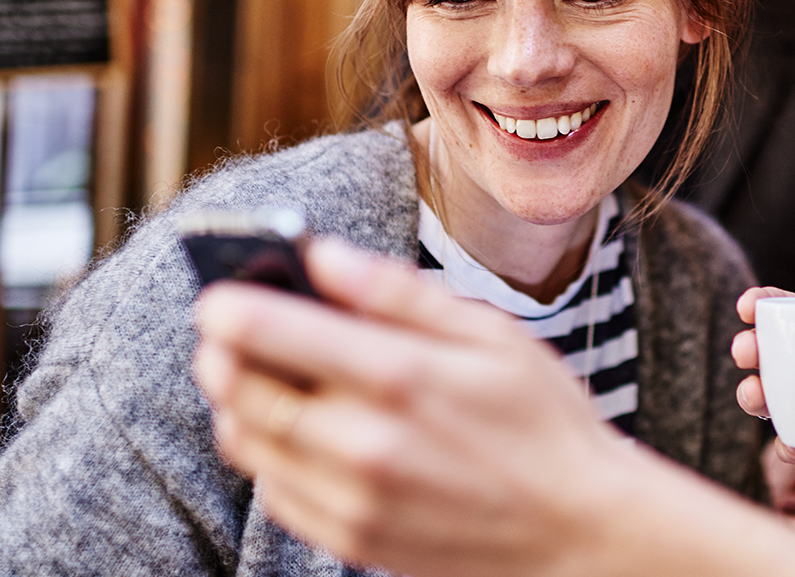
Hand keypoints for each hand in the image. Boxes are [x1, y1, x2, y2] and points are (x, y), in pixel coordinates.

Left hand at [193, 238, 622, 576]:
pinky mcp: (351, 540)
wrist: (578, 531)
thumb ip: (399, 293)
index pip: (269, 334)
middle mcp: (363, 443)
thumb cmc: (543, 420)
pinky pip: (273, 491)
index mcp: (401, 376)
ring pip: (247, 441)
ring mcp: (353, 501)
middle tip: (228, 328)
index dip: (227, 305)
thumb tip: (321, 254)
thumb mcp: (491, 335)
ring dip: (237, 400)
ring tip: (264, 373)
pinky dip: (268, 452)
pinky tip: (302, 428)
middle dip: (221, 351)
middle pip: (242, 390)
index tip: (216, 291)